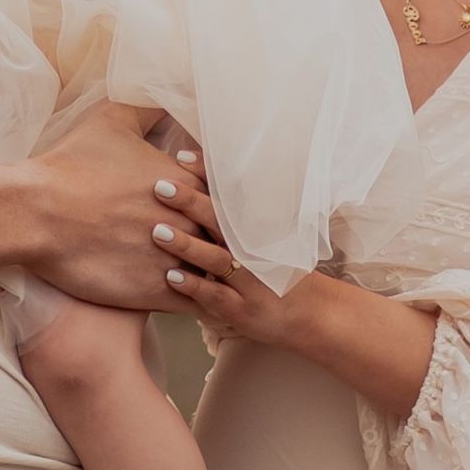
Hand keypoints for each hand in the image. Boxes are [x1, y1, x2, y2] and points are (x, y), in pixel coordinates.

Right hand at [24, 103, 224, 312]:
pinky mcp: (155, 292)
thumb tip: (166, 93)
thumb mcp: (111, 120)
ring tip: (216, 277)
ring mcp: (173, 259)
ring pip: (214, 273)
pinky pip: (196, 303)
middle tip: (223, 246)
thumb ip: (147, 108)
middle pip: (226, 236)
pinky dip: (200, 301)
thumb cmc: (70, 164)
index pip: (224, 197)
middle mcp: (186, 222)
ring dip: (215, 274)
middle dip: (224, 241)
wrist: (34, 212)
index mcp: (184, 183)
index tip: (210, 210)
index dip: (218, 204)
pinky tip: (196, 298)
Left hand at [150, 169, 324, 348]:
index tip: (181, 156)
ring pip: (215, 259)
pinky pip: (215, 296)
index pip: (228, 194)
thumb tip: (202, 182)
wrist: (312, 313)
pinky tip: (171, 276)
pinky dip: (194, 286)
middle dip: (191, 202)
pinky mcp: (242, 309)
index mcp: (255, 228)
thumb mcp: (265, 238)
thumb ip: (233, 216)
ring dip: (187, 245)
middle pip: (220, 221)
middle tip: (161, 186)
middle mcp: (252, 250)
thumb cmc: (279, 270)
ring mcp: (248, 281)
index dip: (206, 174)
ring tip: (158, 231)